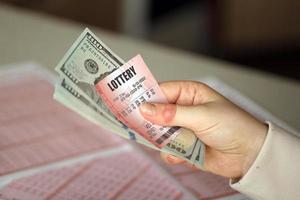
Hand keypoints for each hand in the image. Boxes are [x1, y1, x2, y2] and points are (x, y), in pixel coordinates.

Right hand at [139, 81, 267, 178]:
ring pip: (159, 132)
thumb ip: (172, 113)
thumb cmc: (232, 126)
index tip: (128, 104)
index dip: (145, 97)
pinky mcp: (184, 146)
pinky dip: (171, 153)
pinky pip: (168, 149)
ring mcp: (183, 128)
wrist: (249, 154)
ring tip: (170, 143)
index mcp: (189, 94)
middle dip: (149, 121)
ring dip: (161, 139)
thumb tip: (145, 109)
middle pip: (156, 113)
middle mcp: (184, 110)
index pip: (161, 91)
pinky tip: (181, 154)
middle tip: (137, 126)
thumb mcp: (201, 115)